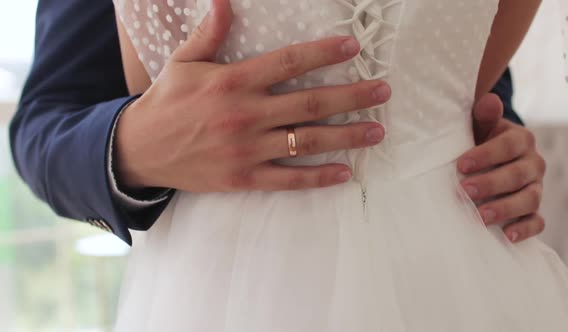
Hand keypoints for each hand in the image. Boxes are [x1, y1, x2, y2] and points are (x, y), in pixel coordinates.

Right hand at [114, 0, 390, 192]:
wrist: (138, 151)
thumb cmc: (165, 102)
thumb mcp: (183, 61)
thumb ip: (211, 32)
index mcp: (233, 81)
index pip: (289, 62)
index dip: (324, 53)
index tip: (353, 48)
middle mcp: (245, 114)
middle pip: (310, 103)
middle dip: (352, 96)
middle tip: (383, 92)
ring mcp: (246, 149)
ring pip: (307, 141)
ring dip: (347, 136)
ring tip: (377, 130)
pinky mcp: (243, 177)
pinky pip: (287, 179)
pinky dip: (317, 177)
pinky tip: (344, 173)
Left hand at [458, 94, 545, 242]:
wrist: (487, 160)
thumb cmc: (478, 141)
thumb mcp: (479, 126)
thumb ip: (483, 115)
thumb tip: (489, 101)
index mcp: (521, 139)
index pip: (509, 146)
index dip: (486, 155)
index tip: (461, 164)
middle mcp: (533, 163)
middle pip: (517, 175)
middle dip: (491, 184)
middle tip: (465, 191)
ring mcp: (536, 188)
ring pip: (529, 199)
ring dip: (505, 208)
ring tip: (481, 216)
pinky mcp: (534, 210)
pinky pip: (537, 221)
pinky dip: (525, 229)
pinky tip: (508, 236)